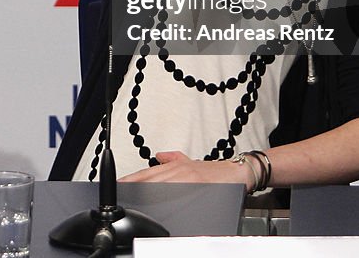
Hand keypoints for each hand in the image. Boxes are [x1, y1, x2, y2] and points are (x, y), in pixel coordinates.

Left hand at [120, 150, 252, 190]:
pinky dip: (165, 197)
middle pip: (152, 179)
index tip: (121, 184)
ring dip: (147, 192)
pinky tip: (157, 202)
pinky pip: (177, 194)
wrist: (237, 172)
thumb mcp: (191, 162)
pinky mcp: (196, 187)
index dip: (134, 179)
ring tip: (133, 198)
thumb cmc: (215, 172)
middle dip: (136, 186)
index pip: (149, 173)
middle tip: (122, 191)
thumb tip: (159, 157)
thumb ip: (173, 158)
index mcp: (176, 167)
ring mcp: (187, 180)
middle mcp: (179, 172)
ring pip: (161, 185)